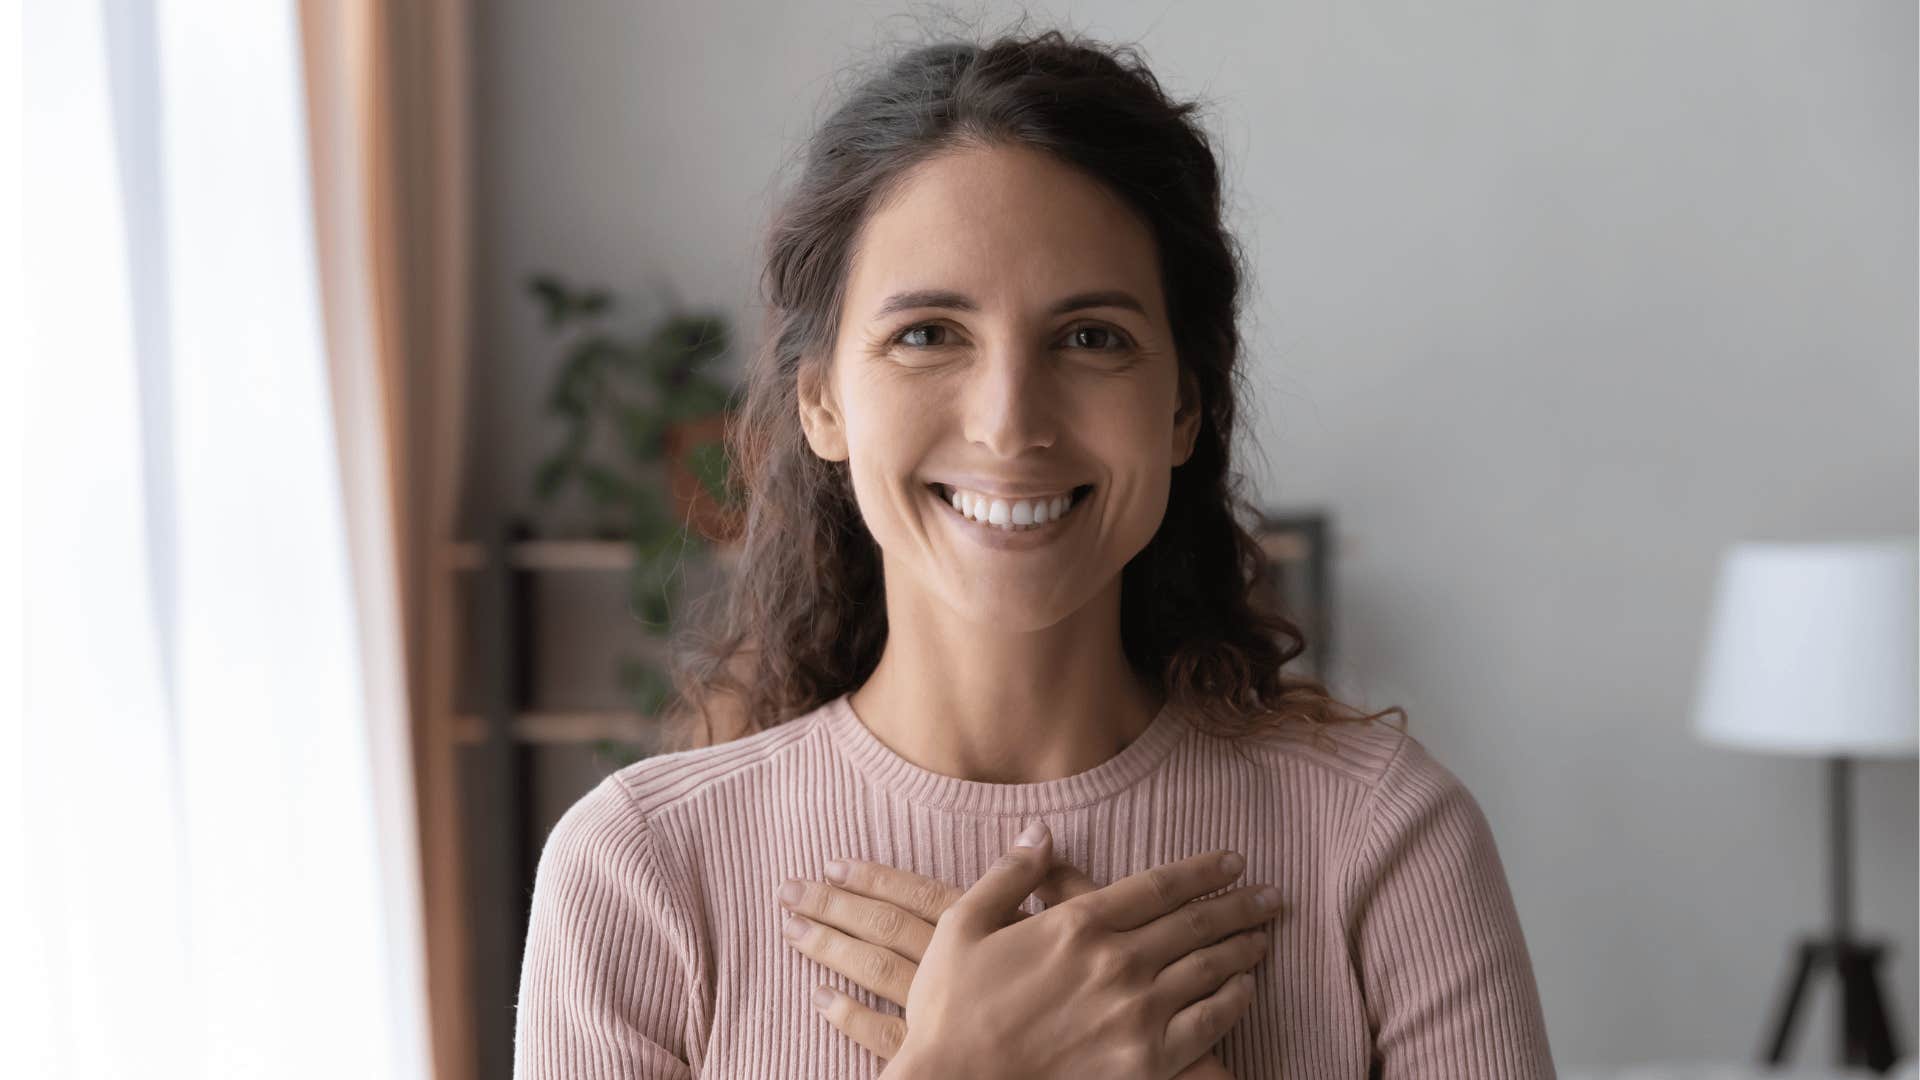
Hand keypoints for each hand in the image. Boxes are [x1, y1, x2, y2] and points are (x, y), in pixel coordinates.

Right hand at [775, 823, 1278, 1076]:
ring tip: (1265, 935)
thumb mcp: (962, 925)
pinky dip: (1233, 1003)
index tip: (1233, 861)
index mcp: (1077, 924)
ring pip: (1208, 970)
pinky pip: (1206, 1025)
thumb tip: (1042, 831)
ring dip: (1243, 948)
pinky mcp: (1145, 1062)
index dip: (1203, 871)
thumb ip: (1009, 874)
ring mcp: (1136, 1014)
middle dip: (1239, 905)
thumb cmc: (950, 1010)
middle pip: (1196, 923)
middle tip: (1271, 896)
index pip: (1159, 886)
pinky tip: (1245, 991)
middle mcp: (1117, 963)